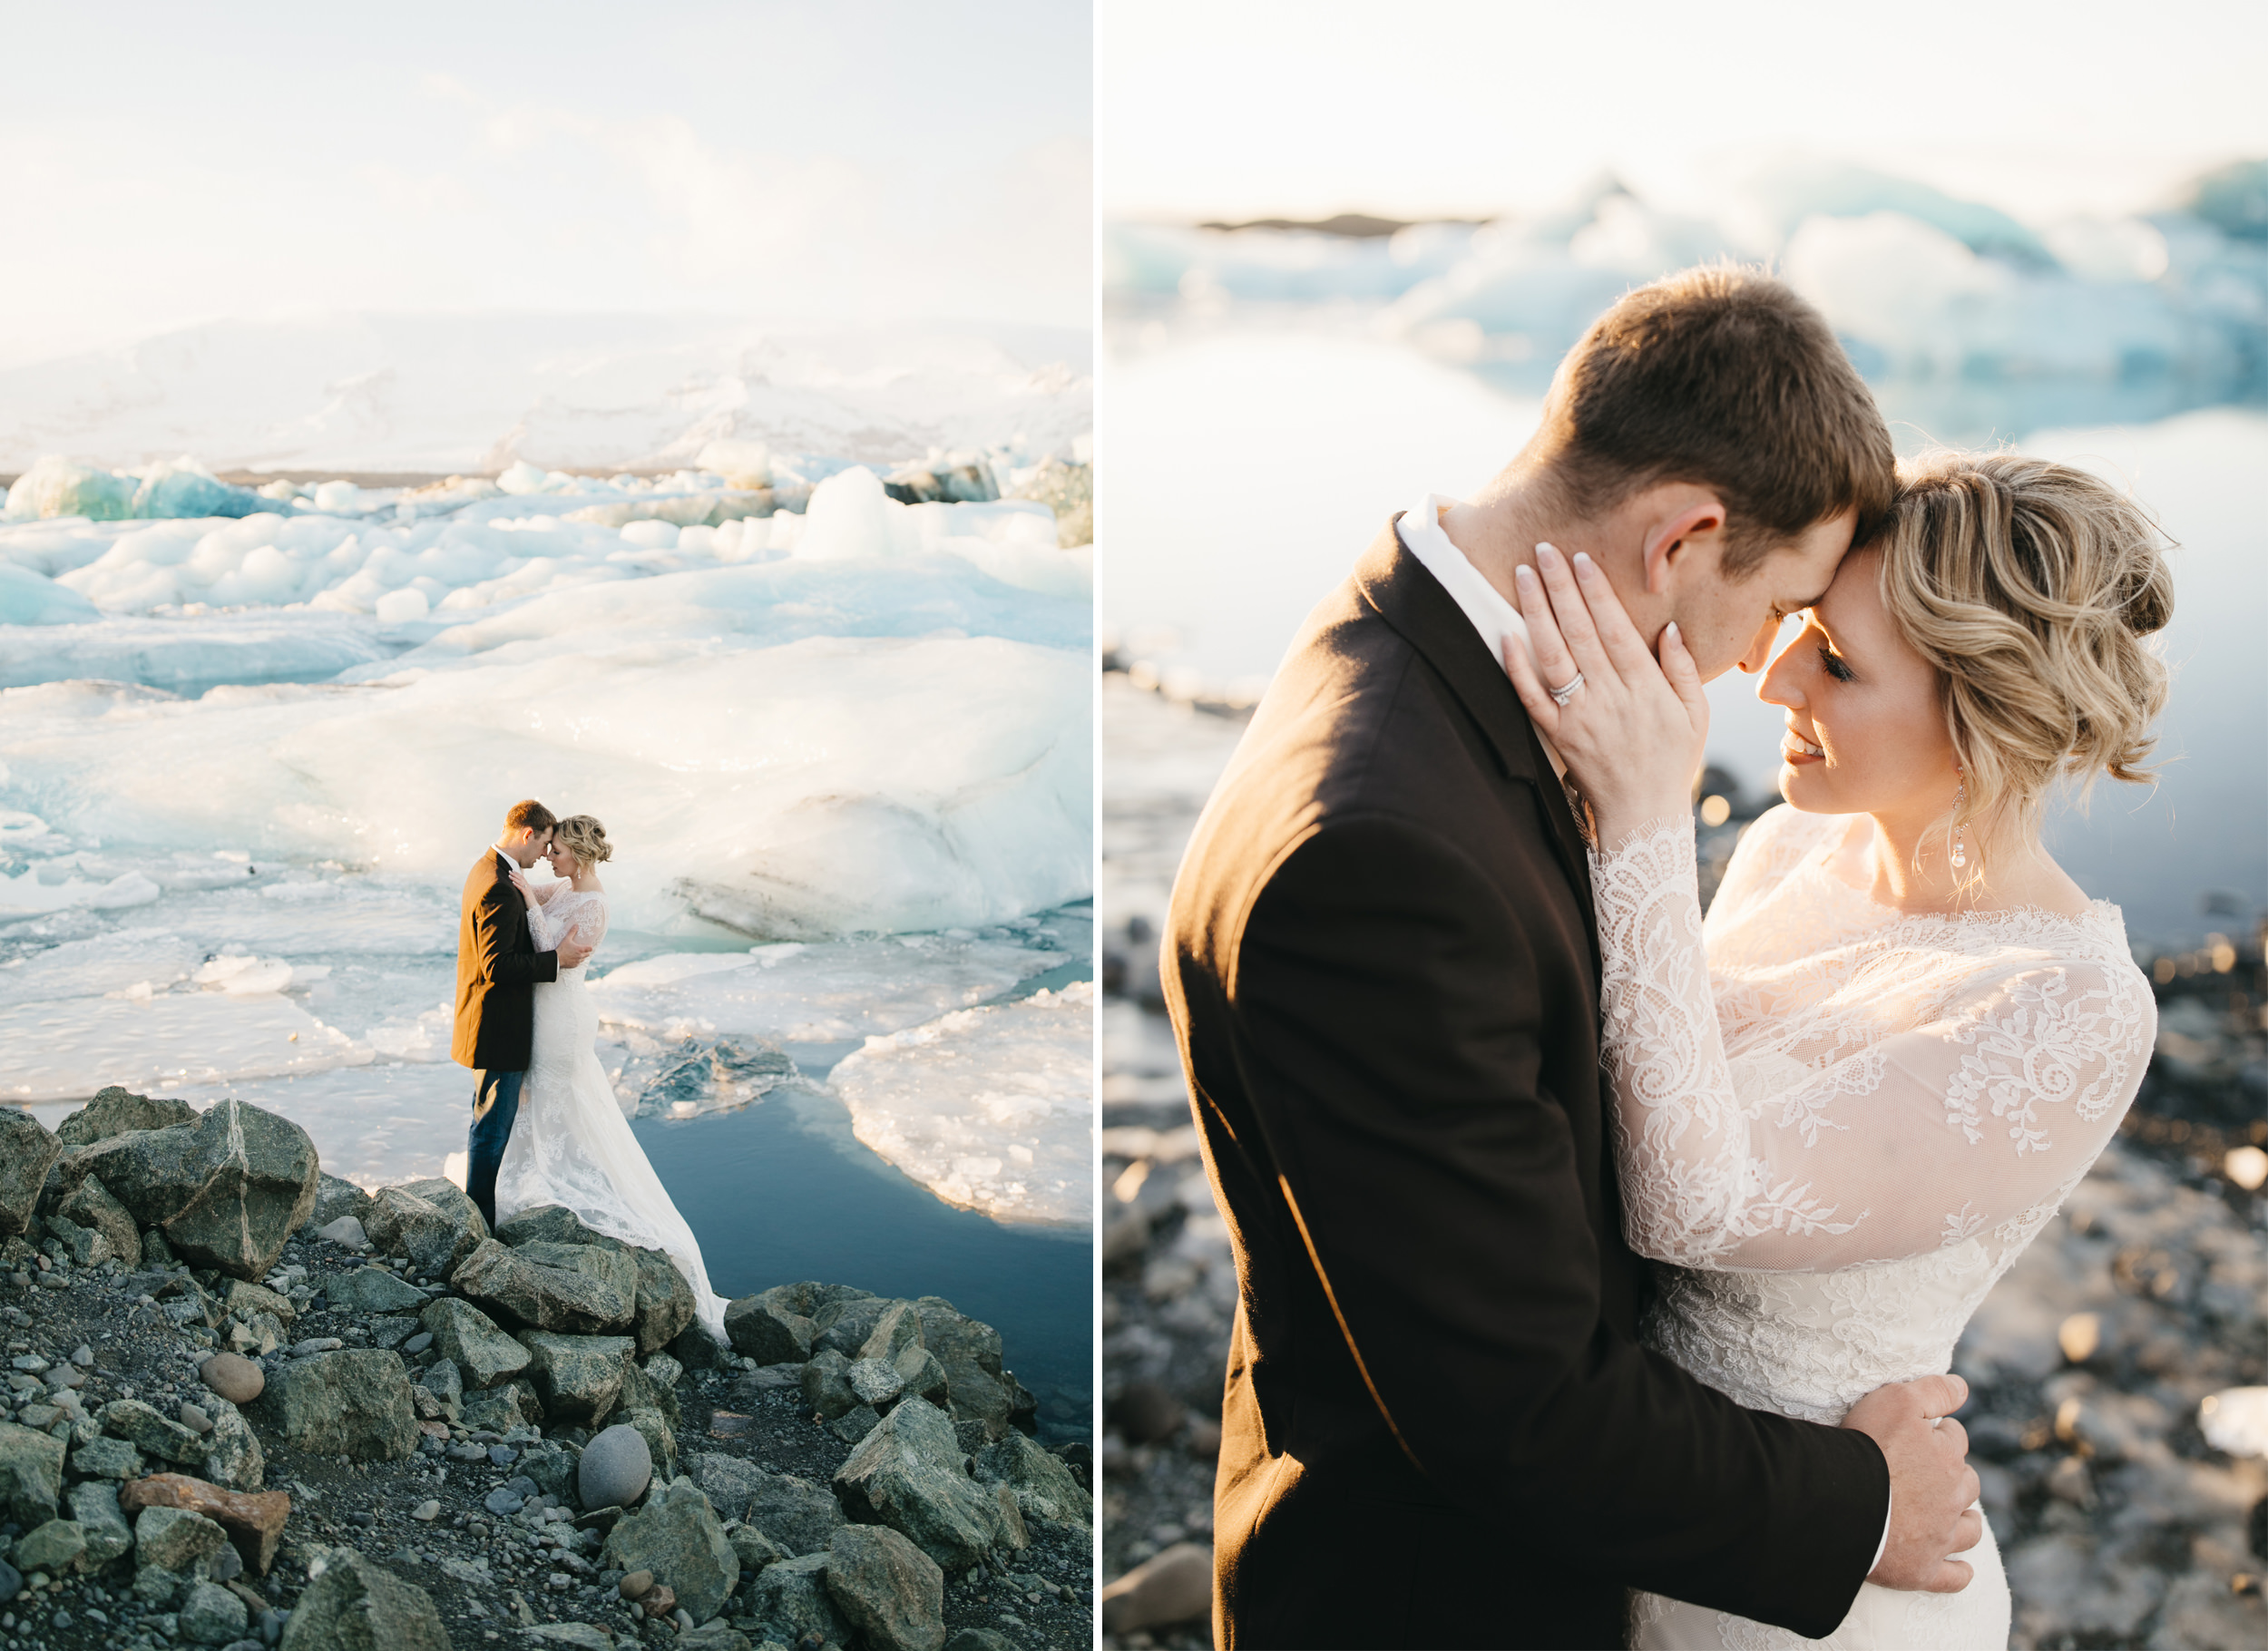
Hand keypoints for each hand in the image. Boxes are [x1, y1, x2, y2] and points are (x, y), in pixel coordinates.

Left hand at [507, 867, 533, 899]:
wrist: (534, 907)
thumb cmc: (528, 900)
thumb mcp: (525, 893)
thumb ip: (522, 889)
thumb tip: (517, 886)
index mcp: (527, 885)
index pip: (522, 877)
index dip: (517, 873)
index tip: (512, 870)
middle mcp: (528, 886)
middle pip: (521, 878)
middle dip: (515, 874)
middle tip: (509, 871)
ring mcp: (527, 890)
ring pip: (520, 882)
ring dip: (514, 878)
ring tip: (509, 876)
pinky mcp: (526, 894)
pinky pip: (521, 888)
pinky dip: (517, 885)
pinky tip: (513, 883)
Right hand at [557, 928, 592, 969]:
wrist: (556, 959)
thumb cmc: (562, 949)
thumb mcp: (567, 939)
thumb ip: (572, 932)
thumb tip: (576, 925)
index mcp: (580, 949)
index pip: (590, 948)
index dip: (589, 947)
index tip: (587, 945)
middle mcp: (581, 956)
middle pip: (588, 954)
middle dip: (586, 952)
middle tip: (581, 949)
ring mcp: (578, 961)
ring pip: (584, 959)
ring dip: (582, 957)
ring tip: (577, 954)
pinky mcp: (575, 965)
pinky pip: (579, 963)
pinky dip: (577, 961)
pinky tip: (573, 958)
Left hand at [1499, 543, 1709, 843]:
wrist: (1642, 814)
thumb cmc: (1672, 760)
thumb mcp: (1696, 715)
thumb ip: (1685, 670)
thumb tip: (1671, 629)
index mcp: (1645, 687)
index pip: (1615, 628)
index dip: (1596, 591)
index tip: (1581, 559)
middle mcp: (1609, 697)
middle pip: (1579, 632)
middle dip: (1560, 587)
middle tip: (1543, 550)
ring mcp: (1579, 716)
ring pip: (1552, 656)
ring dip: (1536, 613)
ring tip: (1524, 576)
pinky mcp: (1557, 735)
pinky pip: (1531, 698)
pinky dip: (1517, 667)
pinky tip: (1505, 636)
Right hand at [1843, 1374, 1983, 1592]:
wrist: (1844, 1503)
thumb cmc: (1867, 1448)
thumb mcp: (1897, 1401)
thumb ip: (1934, 1390)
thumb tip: (1964, 1387)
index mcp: (1948, 1459)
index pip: (1955, 1439)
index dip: (1939, 1432)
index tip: (1923, 1433)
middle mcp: (1952, 1499)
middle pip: (1967, 1484)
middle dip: (1955, 1476)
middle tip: (1931, 1473)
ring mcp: (1940, 1538)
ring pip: (1968, 1530)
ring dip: (1965, 1522)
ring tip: (1952, 1516)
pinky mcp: (1924, 1570)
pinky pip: (1953, 1577)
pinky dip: (1959, 1572)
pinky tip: (1961, 1569)